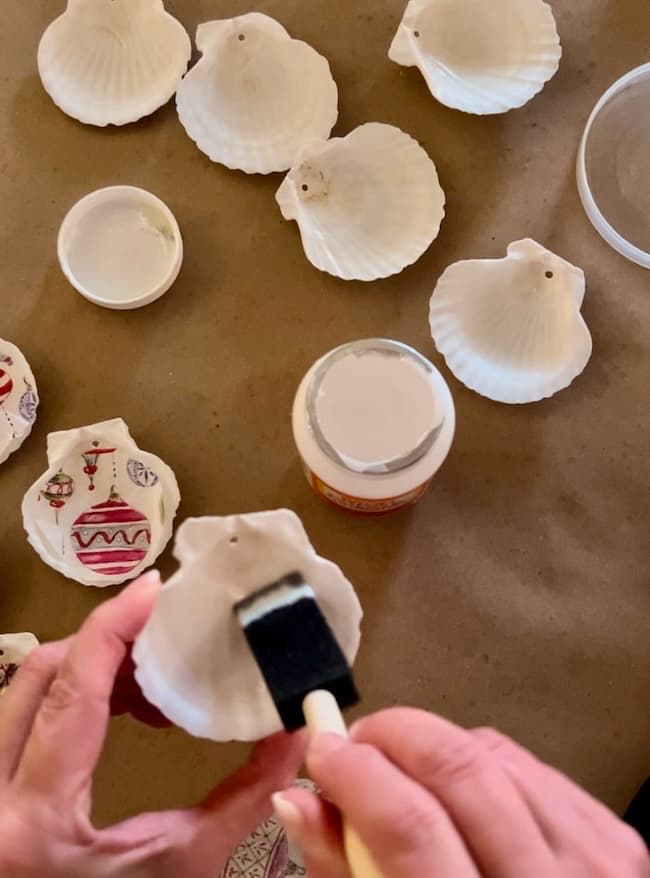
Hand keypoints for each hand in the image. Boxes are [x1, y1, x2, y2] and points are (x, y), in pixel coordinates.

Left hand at [0, 572, 304, 877]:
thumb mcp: (184, 863)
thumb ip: (242, 798)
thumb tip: (295, 734)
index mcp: (38, 816)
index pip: (71, 693)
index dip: (111, 629)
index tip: (154, 590)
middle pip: (40, 674)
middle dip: (104, 642)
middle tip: (166, 635)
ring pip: (28, 686)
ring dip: (90, 664)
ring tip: (152, 677)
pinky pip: (27, 707)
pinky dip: (77, 690)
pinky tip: (124, 705)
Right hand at [273, 708, 649, 877]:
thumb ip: (339, 868)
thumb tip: (297, 798)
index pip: (411, 828)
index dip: (357, 774)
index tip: (323, 750)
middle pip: (462, 772)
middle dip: (395, 734)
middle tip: (358, 740)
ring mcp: (595, 865)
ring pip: (496, 756)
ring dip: (436, 747)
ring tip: (405, 770)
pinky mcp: (617, 841)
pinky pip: (531, 765)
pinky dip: (484, 760)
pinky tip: (461, 789)